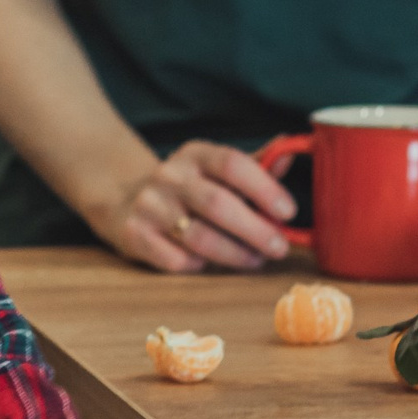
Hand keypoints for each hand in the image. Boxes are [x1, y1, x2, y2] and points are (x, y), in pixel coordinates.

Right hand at [99, 141, 296, 272]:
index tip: (288, 212)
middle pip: (218, 204)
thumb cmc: (189, 187)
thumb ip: (256, 165)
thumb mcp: (217, 169)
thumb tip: (292, 152)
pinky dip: (200, 265)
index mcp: (195, 153)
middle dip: (255, 230)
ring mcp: (149, 205)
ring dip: (234, 254)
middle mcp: (169, 175)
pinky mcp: (134, 235)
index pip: (232, 163)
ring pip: (199, 237)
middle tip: (279, 248)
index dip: (264, 188)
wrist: (125, 198)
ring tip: (255, 260)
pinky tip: (210, 263)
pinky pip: (176, 260)